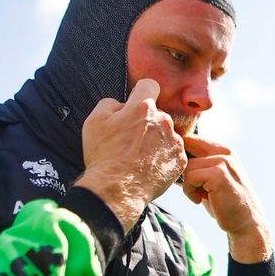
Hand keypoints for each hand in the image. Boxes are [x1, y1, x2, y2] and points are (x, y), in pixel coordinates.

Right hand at [76, 79, 186, 231]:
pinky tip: (148, 167)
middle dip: (146, 122)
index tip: (135, 104)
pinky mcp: (180, 160)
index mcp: (143, 108)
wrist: (117, 190)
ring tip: (139, 157)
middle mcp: (163, 121)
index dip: (141, 92)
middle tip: (130, 140)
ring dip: (156, 140)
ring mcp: (174, 141)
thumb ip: (110, 103)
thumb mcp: (94, 121)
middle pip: (157, 114)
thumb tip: (121, 104)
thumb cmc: (104, 156)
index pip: (149, 85)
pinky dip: (163, 157)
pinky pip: (172, 152)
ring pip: (166, 134)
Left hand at [180, 136, 271, 262]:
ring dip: (187, 185)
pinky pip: (190, 178)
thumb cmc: (224, 203)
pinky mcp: (219, 174)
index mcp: (222, 150)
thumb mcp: (210, 179)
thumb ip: (196, 166)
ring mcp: (223, 161)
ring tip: (200, 196)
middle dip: (182, 169)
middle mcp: (224, 152)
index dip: (180, 155)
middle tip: (192, 186)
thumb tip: (169, 161)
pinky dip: (190, 192)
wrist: (245, 223)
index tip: (183, 175)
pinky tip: (201, 200)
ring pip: (186, 166)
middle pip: (185, 148)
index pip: (190, 139)